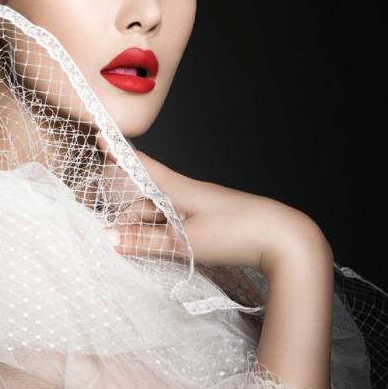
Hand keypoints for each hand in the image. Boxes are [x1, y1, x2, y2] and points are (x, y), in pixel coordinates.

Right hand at [95, 133, 329, 280]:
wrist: (285, 241)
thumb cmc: (236, 233)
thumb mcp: (184, 241)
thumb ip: (145, 242)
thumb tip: (107, 240)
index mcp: (179, 188)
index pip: (141, 165)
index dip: (120, 153)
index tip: (102, 136)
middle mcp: (189, 194)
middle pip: (147, 200)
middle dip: (129, 217)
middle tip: (114, 240)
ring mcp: (202, 209)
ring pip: (163, 215)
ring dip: (147, 231)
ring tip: (139, 252)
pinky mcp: (213, 223)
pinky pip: (178, 225)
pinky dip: (164, 236)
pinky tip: (165, 252)